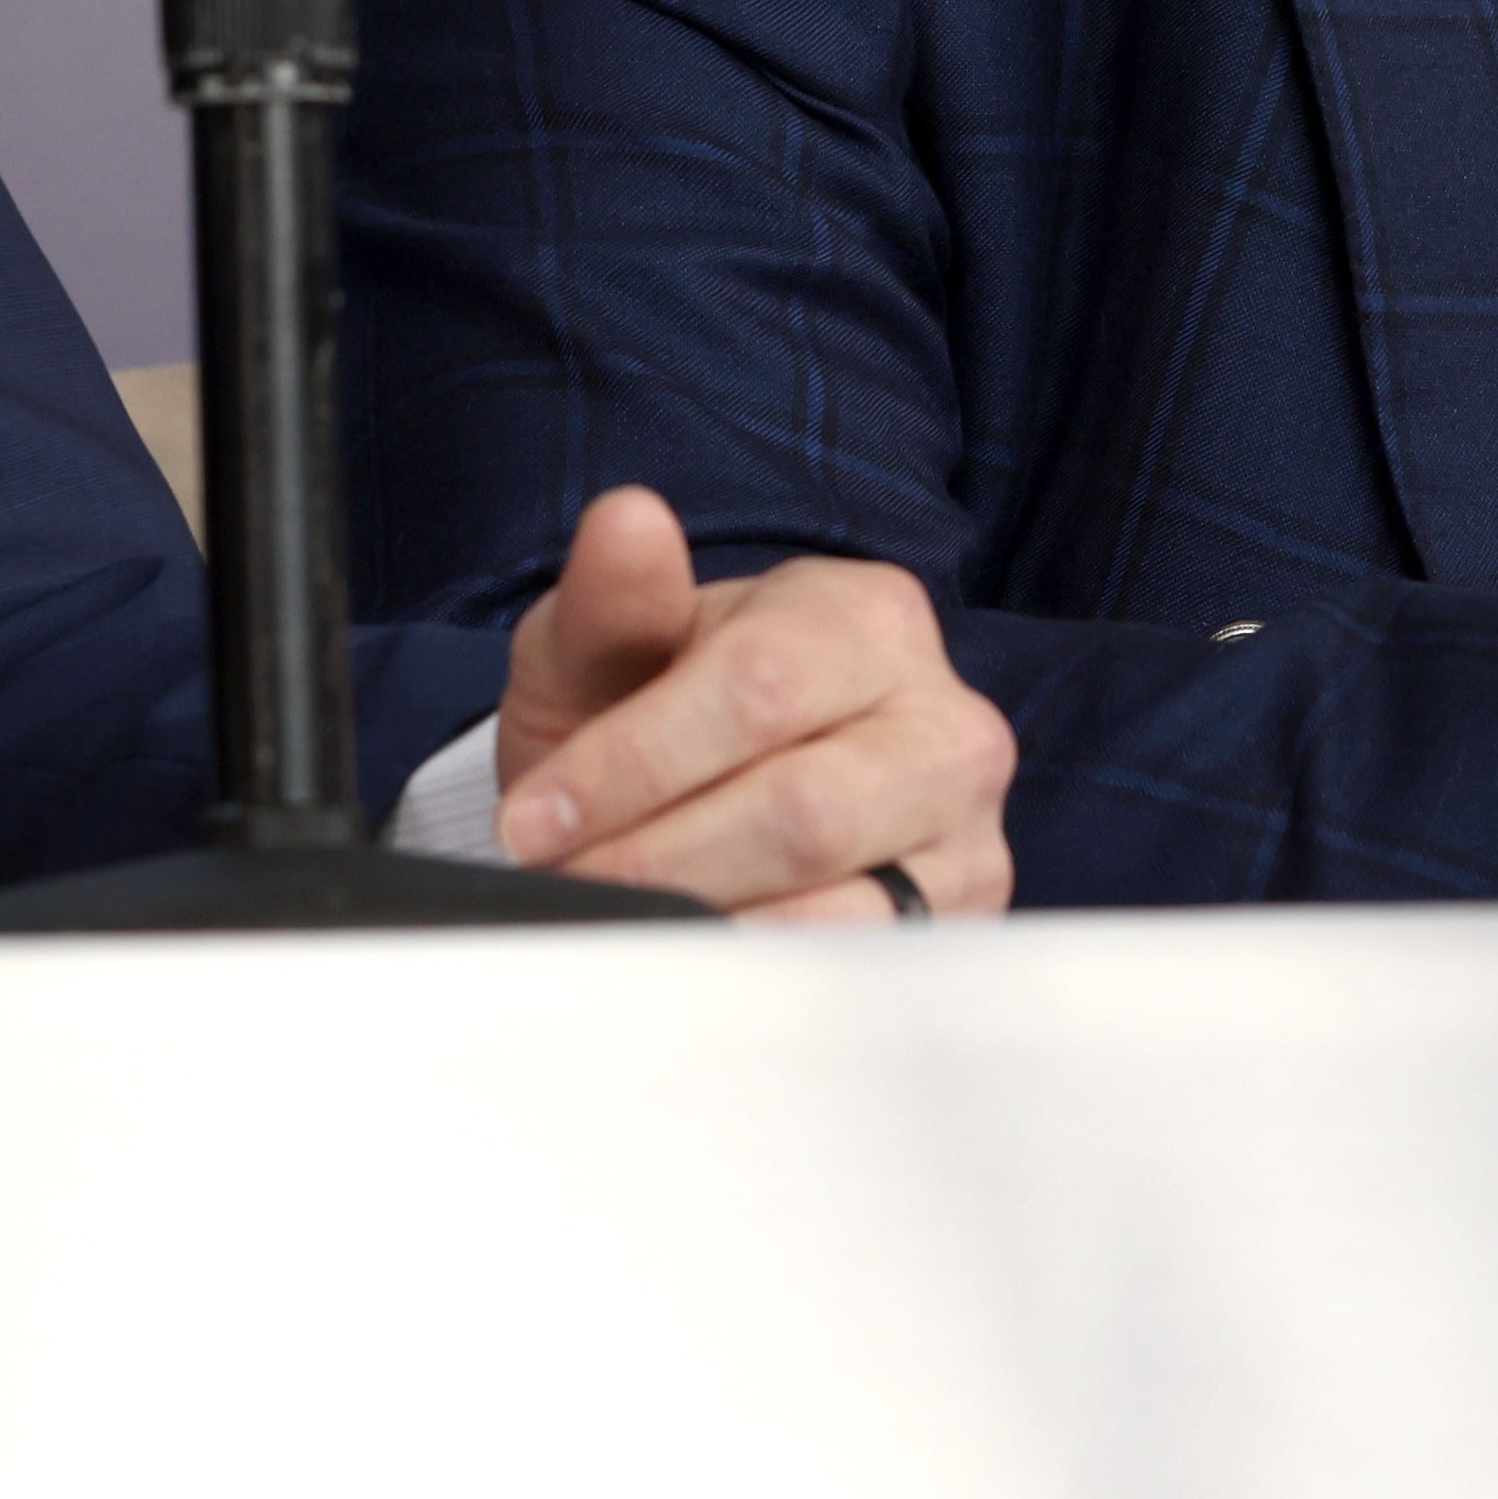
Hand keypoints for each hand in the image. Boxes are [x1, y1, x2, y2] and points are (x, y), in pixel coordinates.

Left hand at [488, 485, 1016, 923]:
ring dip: (699, 926)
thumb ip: (613, 594)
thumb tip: (626, 521)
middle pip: (805, 811)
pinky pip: (857, 974)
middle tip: (562, 881)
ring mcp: (964, 837)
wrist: (701, 789)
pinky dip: (754, 977)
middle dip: (658, 857)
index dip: (632, 763)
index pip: (758, 689)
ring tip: (610, 921)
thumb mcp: (611, 642)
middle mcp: (946, 723)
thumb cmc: (660, 699)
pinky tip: (683, 961)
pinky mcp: (956, 930)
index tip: (533, 818)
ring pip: (839, 911)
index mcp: (867, 616)